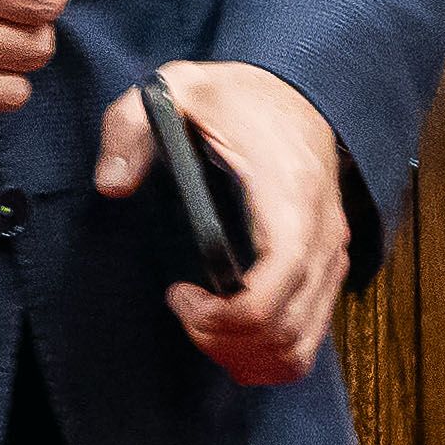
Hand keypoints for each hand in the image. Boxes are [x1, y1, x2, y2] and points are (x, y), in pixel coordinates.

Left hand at [98, 59, 355, 386]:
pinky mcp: (330, 271)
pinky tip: (227, 330)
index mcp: (289, 194)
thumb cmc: (238, 97)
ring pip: (300, 346)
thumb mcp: (176, 89)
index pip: (276, 282)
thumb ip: (131, 128)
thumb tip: (111, 185)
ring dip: (243, 354)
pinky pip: (309, 338)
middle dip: (222, 339)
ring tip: (200, 323)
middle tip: (181, 311)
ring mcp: (333, 257)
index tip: (177, 295)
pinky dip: (268, 353)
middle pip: (284, 329)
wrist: (300, 93)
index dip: (223, 313)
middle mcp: (323, 234)